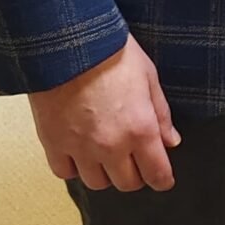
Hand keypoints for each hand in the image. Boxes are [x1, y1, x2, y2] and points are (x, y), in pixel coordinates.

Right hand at [28, 33, 181, 191]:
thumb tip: (171, 141)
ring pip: (97, 183)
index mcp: (140, 129)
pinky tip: (78, 150)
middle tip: (133, 158)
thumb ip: (161, 114)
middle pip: (127, 184)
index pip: (157, 175)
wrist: (66, 40)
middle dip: (135, 174)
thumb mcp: (148, 77)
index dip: (162, 179)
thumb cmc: (111, 52)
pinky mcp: (53, 142)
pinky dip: (73, 166)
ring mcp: (80, 147)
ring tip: (104, 154)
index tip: (162, 177)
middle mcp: (111, 146)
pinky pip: (65, 172)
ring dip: (104, 172)